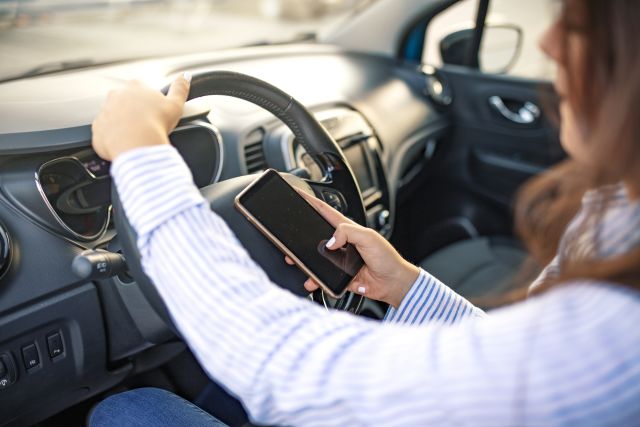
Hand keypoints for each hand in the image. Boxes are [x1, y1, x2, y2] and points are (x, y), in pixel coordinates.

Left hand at [91, 73, 190, 160]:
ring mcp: (104, 111)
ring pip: (113, 117)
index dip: (149, 102)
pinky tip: (125, 144)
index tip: (154, 113)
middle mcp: (116, 96)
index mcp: (135, 87)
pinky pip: (105, 133)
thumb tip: (185, 76)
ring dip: (122, 125)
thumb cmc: (156, 124)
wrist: (137, 144)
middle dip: (133, 112)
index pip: (141, 90)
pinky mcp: (97, 129)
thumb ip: (180, 88)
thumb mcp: (175, 104)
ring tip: (135, 137)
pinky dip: (113, 138)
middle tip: (146, 126)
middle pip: (125, 102)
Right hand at [286, 191, 419, 307]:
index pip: (325, 211)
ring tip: (295, 261)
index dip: (311, 201)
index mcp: (347, 229)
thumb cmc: (387, 258)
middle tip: (290, 237)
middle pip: (315, 236)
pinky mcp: (339, 276)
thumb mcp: (368, 238)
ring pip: (316, 258)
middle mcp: (341, 243)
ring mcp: (339, 260)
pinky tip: (312, 281)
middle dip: (301, 236)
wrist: (393, 283)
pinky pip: (322, 278)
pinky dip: (315, 280)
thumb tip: (329, 241)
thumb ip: (348, 233)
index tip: (298, 194)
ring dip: (305, 261)